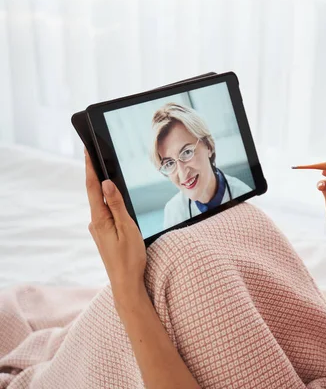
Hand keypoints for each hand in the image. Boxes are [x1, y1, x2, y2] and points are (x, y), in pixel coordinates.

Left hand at [84, 149, 146, 297]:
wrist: (126, 282)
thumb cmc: (130, 257)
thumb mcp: (127, 228)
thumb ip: (116, 205)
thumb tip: (106, 184)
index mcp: (100, 219)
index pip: (92, 188)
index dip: (90, 168)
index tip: (87, 151)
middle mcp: (95, 222)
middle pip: (93, 192)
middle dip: (94, 172)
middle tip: (94, 153)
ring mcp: (99, 228)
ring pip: (99, 202)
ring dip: (100, 186)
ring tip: (103, 169)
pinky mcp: (104, 233)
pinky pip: (104, 211)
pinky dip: (106, 199)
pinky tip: (111, 195)